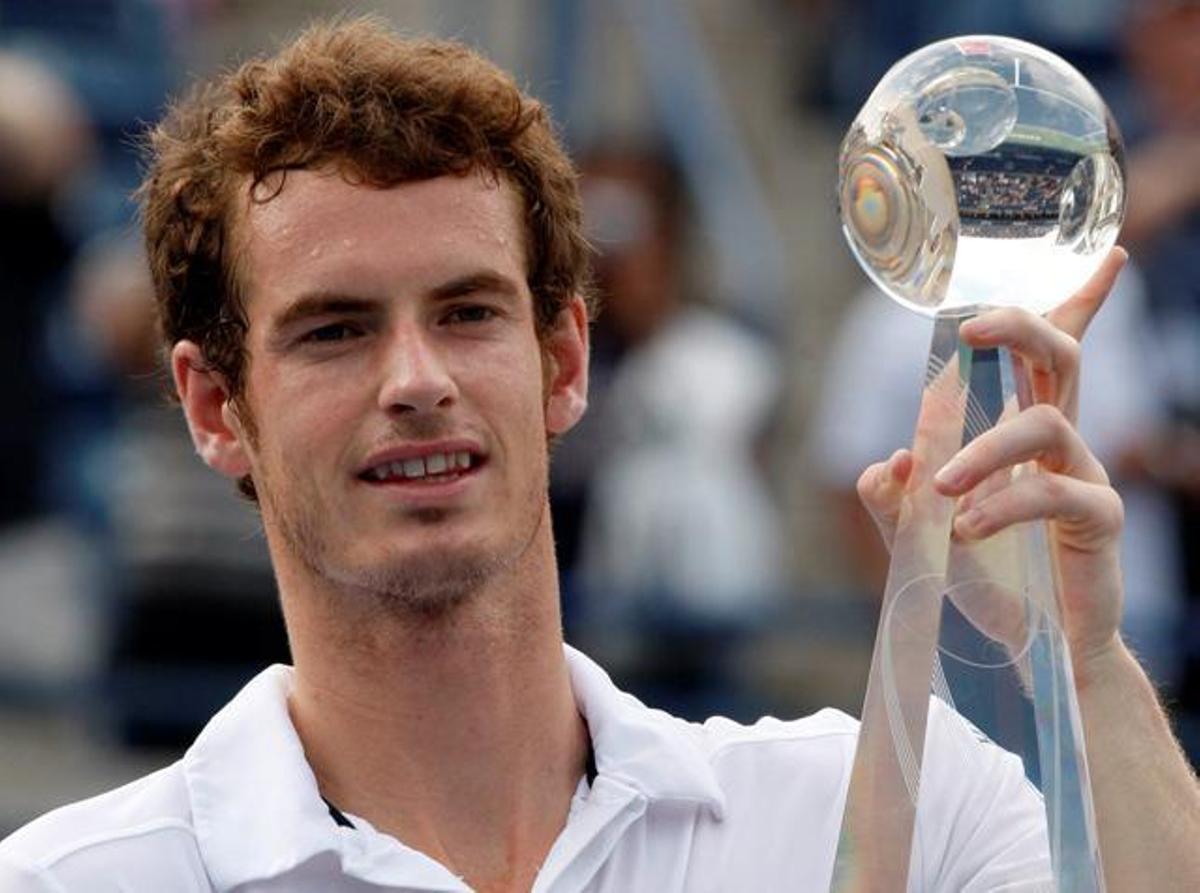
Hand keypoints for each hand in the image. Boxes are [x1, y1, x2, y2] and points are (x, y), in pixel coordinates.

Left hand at [857, 248, 1129, 677]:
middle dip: (1021, 325)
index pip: (1048, 358)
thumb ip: (894, 499)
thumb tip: (890, 461)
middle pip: (1060, 356)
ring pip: (1046, 422)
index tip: (1113, 254)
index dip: (1080, 303)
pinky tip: (968, 531)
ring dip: (983, 450)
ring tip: (943, 493)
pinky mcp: (1099, 518)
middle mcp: (1058, 443)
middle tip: (972, 326)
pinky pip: (1053, 490)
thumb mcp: (918, 538)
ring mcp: (1083, 476)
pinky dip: (1003, 504)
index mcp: (1020, 432)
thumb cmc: (983, 584)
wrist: (1029, 653)